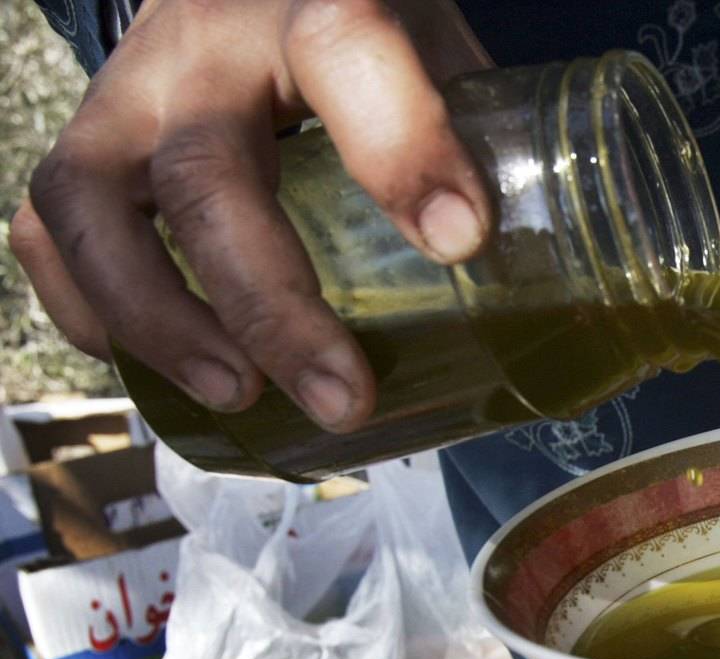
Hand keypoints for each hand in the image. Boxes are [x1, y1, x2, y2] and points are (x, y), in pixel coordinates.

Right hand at [7, 0, 491, 431]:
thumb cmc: (354, 23)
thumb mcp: (428, 44)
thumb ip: (467, 130)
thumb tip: (510, 267)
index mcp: (315, 4)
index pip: (346, 50)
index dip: (401, 148)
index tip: (460, 241)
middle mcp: (202, 49)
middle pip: (207, 177)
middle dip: (273, 306)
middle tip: (343, 399)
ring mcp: (126, 98)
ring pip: (93, 213)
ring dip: (163, 324)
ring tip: (239, 396)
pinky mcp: (87, 144)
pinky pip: (49, 233)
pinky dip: (93, 310)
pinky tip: (159, 365)